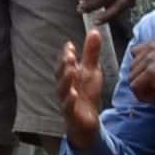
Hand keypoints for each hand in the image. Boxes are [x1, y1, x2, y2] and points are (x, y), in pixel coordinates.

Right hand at [57, 28, 112, 146]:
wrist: (87, 122)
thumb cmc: (86, 95)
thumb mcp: (92, 71)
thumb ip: (91, 53)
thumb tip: (94, 31)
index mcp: (70, 75)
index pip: (66, 63)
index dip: (67, 54)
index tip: (70, 45)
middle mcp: (65, 87)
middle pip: (61, 74)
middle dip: (64, 64)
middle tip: (70, 55)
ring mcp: (67, 100)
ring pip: (62, 90)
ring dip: (66, 80)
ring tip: (71, 70)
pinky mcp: (71, 114)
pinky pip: (68, 107)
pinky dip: (69, 100)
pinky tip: (73, 94)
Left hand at [124, 38, 154, 97]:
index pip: (136, 53)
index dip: (141, 68)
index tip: (150, 78)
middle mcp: (150, 48)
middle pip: (133, 68)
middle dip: (142, 81)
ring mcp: (149, 59)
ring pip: (132, 78)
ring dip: (143, 89)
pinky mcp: (151, 72)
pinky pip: (136, 87)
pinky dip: (144, 95)